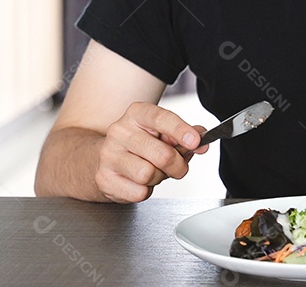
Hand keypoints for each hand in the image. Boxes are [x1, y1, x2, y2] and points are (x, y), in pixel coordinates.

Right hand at [94, 102, 208, 202]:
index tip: (195, 141)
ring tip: (153, 171)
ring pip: (148, 174)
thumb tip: (202, 142)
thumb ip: (187, 134)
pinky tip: (138, 181)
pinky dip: (145, 191)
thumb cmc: (141, 144)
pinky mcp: (104, 178)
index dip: (181, 131)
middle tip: (177, 166)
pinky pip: (138, 192)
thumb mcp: (164, 132)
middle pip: (162, 154)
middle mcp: (120, 131)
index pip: (162, 119)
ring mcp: (108, 155)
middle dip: (177, 165)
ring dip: (158, 178)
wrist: (102, 158)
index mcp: (137, 113)